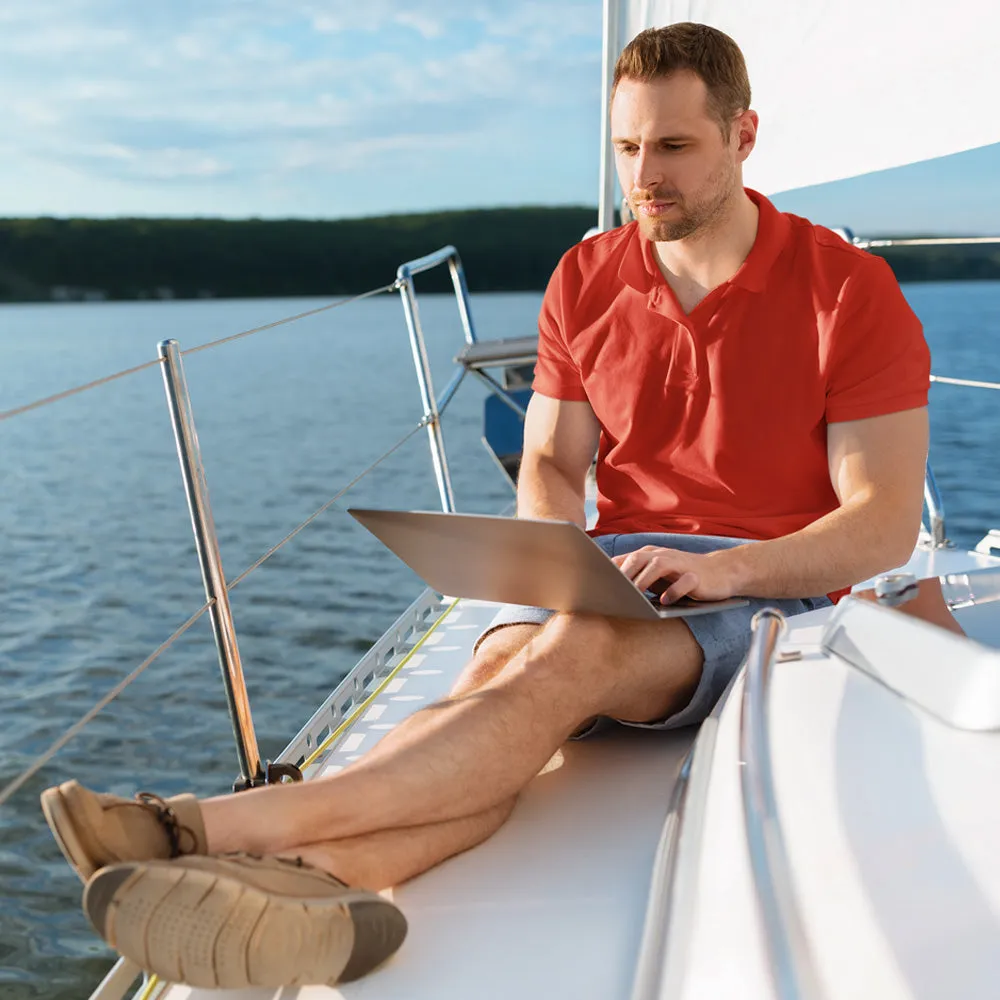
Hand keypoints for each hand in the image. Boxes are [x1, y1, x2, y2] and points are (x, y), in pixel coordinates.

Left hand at [611, 545, 739, 603]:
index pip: (626, 559)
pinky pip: (684, 581)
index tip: (595, 584)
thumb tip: (610, 593)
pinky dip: (674, 590)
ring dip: (644, 579)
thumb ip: (637, 579)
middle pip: (638, 558)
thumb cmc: (682, 575)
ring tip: (633, 595)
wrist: (721, 572)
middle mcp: (663, 555)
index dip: (610, 570)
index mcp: (650, 555)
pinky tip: (665, 601)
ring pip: (658, 565)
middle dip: (623, 573)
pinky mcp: (696, 576)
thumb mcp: (657, 575)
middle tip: (610, 590)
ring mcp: (680, 564)